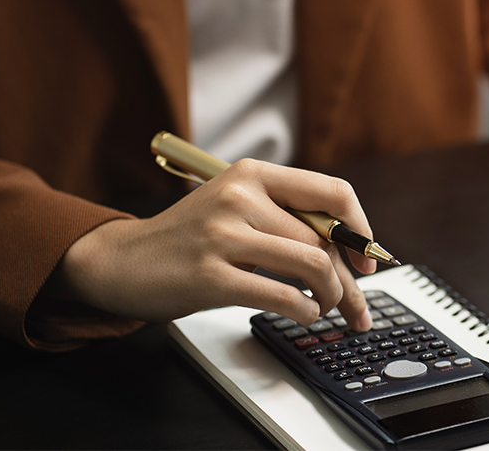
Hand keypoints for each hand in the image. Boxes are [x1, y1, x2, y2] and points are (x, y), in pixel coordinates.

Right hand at [51, 159, 375, 328]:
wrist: (121, 261)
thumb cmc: (189, 240)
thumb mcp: (236, 208)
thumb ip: (286, 217)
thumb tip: (350, 251)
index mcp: (253, 174)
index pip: (333, 193)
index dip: (361, 230)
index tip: (366, 261)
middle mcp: (240, 196)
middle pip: (325, 238)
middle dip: (348, 280)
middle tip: (356, 307)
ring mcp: (224, 235)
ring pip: (311, 264)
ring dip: (331, 296)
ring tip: (325, 309)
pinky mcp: (212, 275)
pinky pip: (282, 296)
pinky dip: (304, 312)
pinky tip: (302, 314)